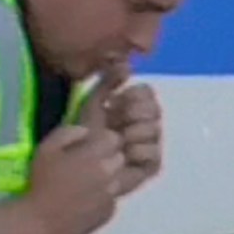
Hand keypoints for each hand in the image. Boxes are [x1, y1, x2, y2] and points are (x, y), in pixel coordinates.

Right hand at [20, 119, 124, 233]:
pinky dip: (102, 197)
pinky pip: (111, 197)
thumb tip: (86, 131)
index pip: (114, 138)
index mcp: (95, 156)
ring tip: (84, 184)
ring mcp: (112, 195)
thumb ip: (68, 133)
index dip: (101, 140)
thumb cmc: (41, 183)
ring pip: (117, 178)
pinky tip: (83, 201)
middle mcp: (110, 174)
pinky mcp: (109, 212)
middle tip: (86, 165)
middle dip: (107, 158)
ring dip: (106, 177)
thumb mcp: (46, 149)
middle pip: (119, 158)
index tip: (88, 146)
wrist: (40, 221)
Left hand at [95, 62, 162, 195]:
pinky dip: (138, 151)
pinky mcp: (151, 164)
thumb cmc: (85, 135)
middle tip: (115, 123)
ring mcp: (150, 143)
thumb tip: (127, 65)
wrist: (80, 167)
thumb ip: (108, 82)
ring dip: (132, 133)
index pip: (147, 92)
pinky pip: (154, 152)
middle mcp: (145, 123)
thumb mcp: (92, 104)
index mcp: (133, 106)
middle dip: (131, 113)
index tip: (113, 102)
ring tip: (117, 140)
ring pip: (154, 129)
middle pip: (154, 109)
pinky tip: (125, 155)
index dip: (131, 96)